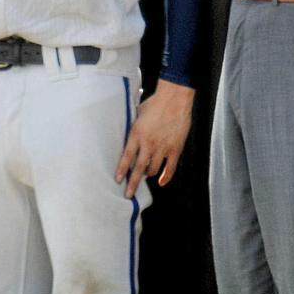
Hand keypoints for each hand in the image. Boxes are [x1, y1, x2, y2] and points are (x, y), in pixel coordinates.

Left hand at [116, 80, 194, 198]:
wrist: (174, 98)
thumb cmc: (155, 102)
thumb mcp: (138, 113)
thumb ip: (133, 125)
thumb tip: (127, 130)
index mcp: (137, 134)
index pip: (127, 157)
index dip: (122, 170)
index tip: (118, 180)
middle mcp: (148, 143)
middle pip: (139, 169)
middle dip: (132, 183)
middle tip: (128, 194)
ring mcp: (162, 147)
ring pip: (153, 170)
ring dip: (148, 175)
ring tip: (145, 175)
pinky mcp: (175, 148)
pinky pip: (170, 168)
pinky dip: (165, 177)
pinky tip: (161, 182)